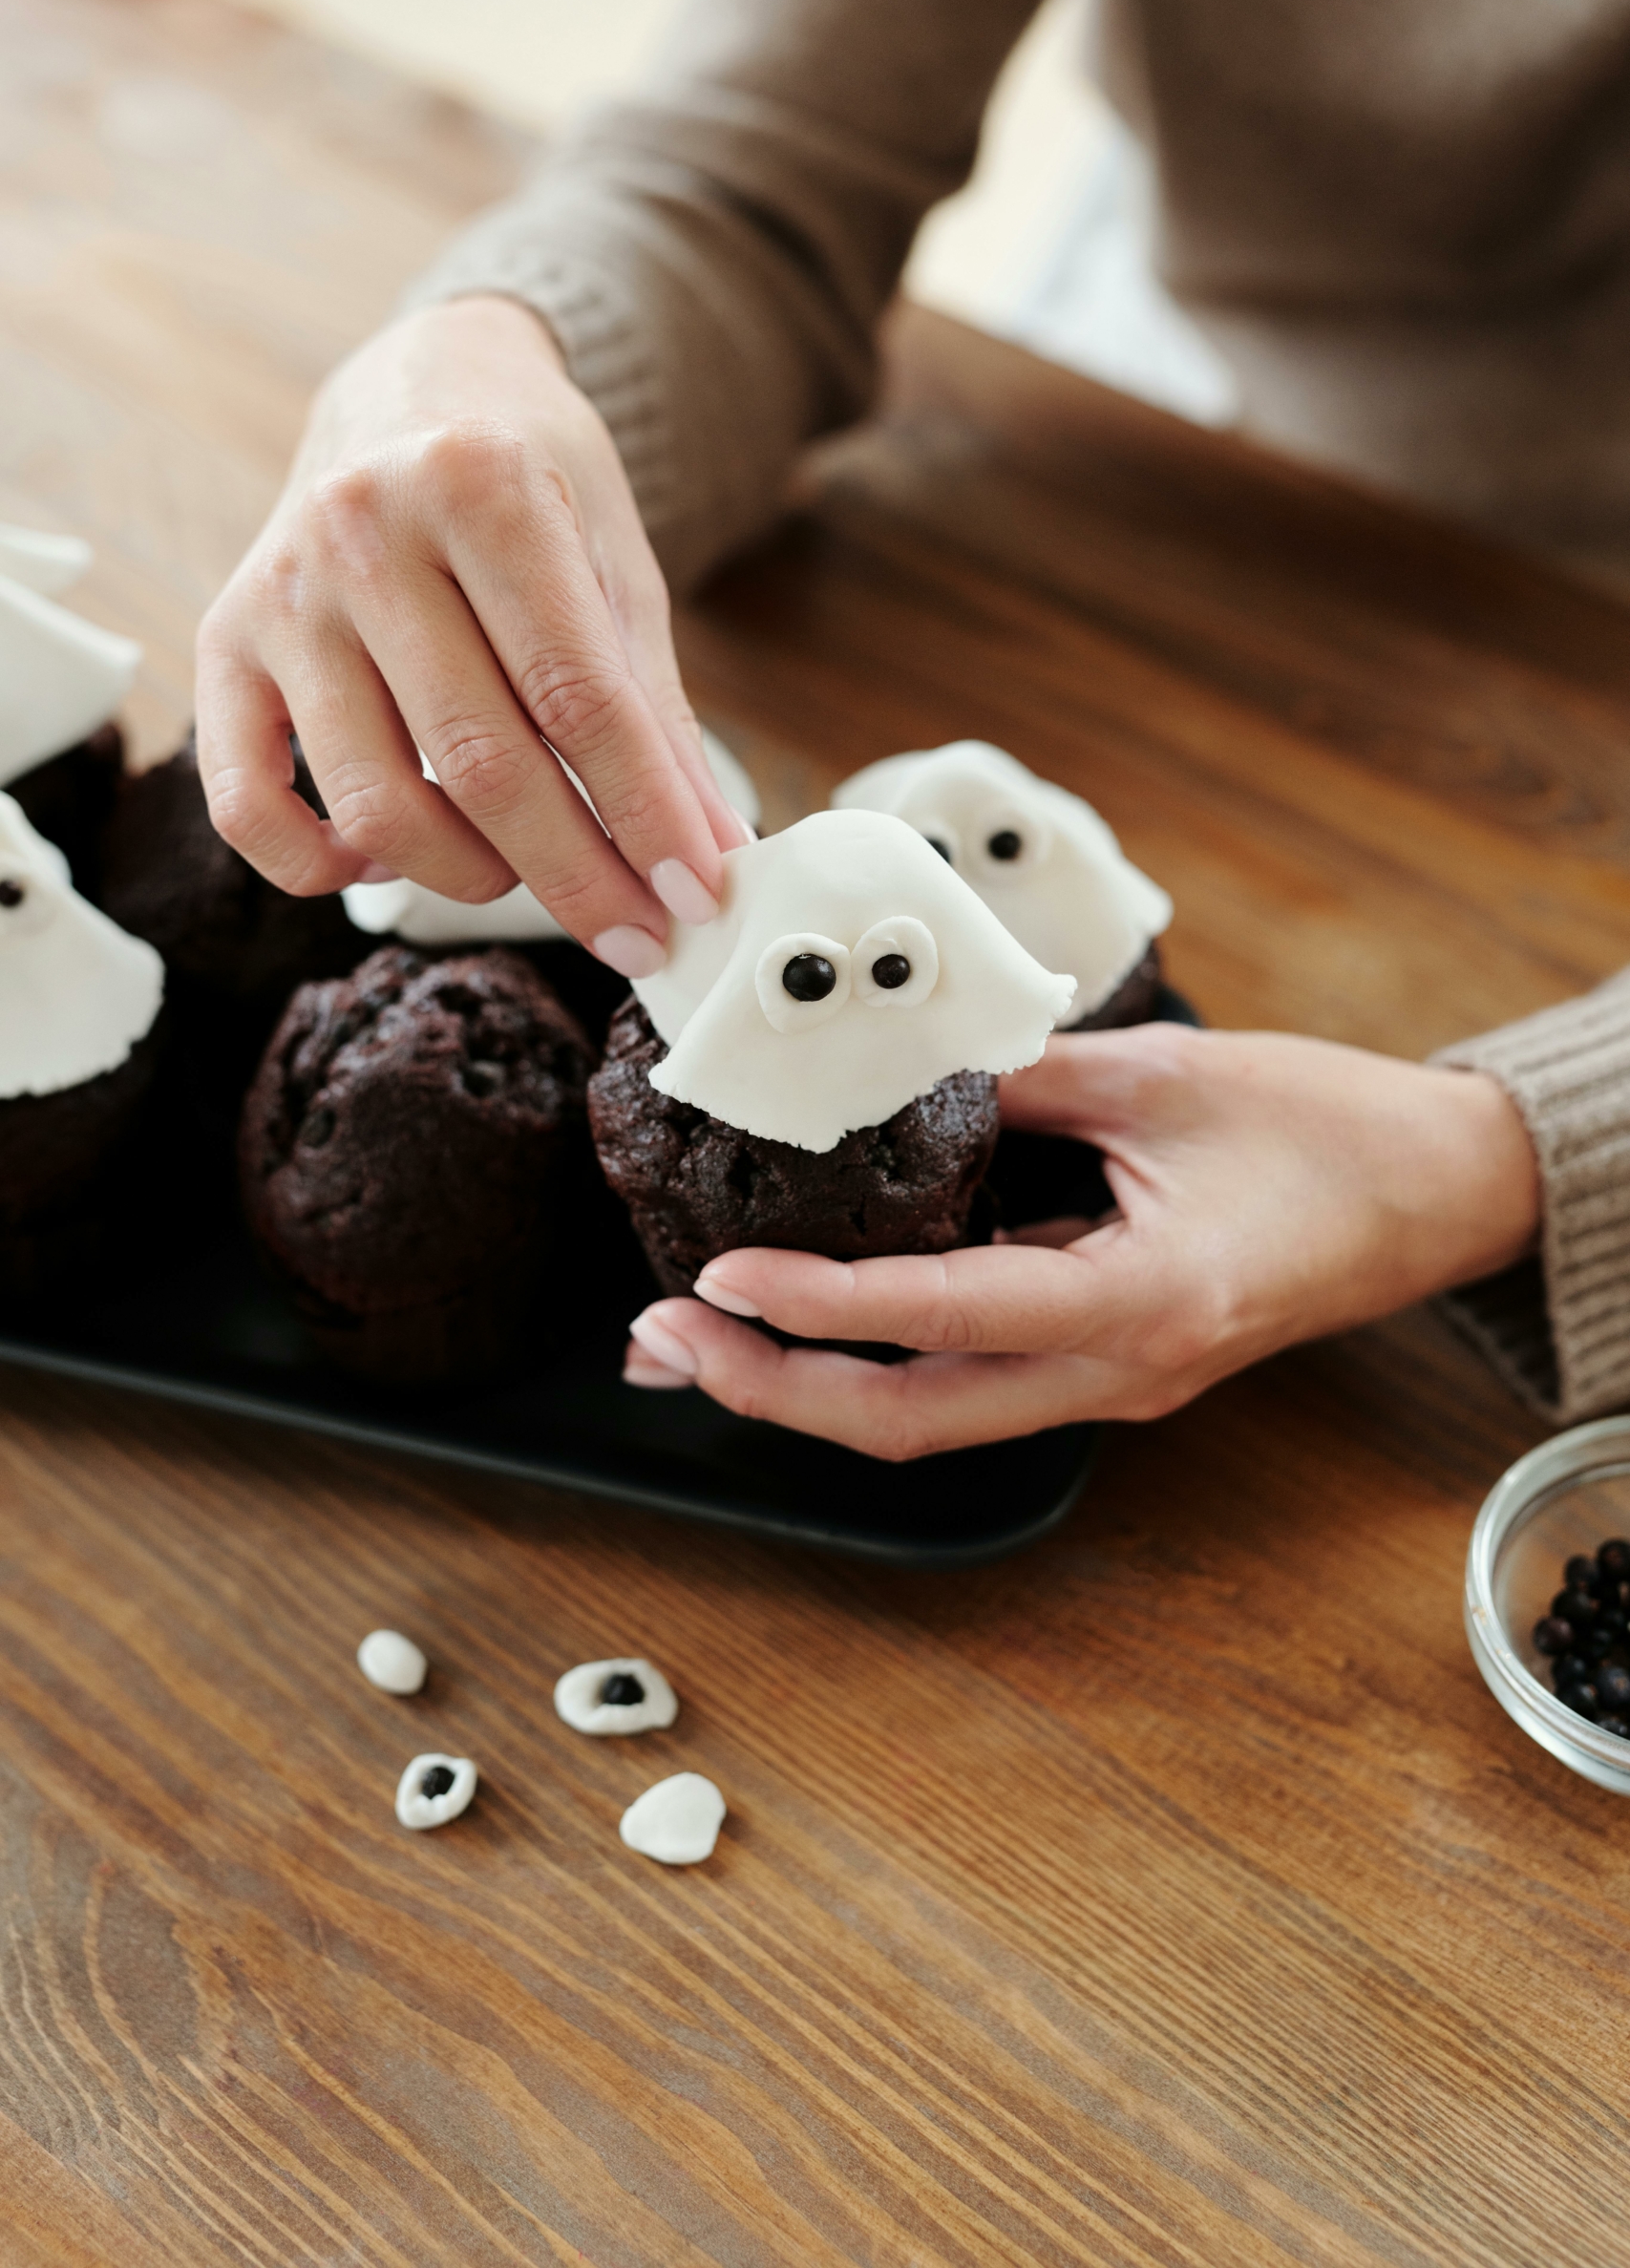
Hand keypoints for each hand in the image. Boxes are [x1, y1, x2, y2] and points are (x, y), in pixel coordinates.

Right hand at [195, 296, 748, 975]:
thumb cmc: (530, 484)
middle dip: (575, 876)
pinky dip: (318, 867)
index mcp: (480, 486)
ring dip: (468, 877)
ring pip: (376, 803)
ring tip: (521, 870)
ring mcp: (282, 592)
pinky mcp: (221, 643)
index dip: (644, 816)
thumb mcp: (616, 567)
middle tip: (638, 933)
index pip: (575, 698)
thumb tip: (708, 860)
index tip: (696, 896)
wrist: (417, 390)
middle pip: (480, 764)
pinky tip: (384, 865)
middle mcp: (362, 530)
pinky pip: (245, 804)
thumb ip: (657, 714)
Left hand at [623, 1024, 1541, 1456]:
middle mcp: (1115, 1373)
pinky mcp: (1109, 1365)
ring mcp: (1112, 1384)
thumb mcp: (1161, 1074)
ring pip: (934, 1420)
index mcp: (1135, 1303)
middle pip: (912, 1426)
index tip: (715, 1280)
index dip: (818, 1310)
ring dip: (812, 1389)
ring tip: (700, 1339)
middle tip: (663, 1342)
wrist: (1434, 1195)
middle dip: (774, 1394)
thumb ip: (1018, 1080)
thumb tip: (892, 1072)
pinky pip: (973, 1382)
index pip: (940, 1320)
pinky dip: (878, 1358)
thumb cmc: (1322, 1129)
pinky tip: (813, 1315)